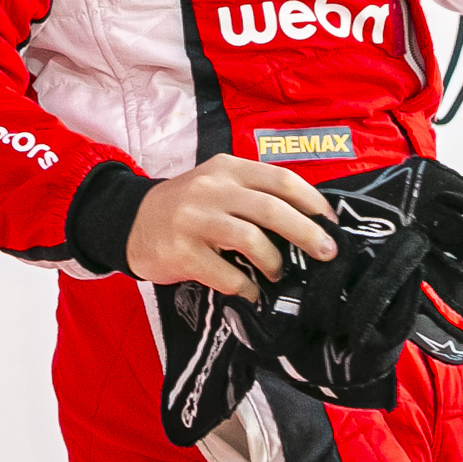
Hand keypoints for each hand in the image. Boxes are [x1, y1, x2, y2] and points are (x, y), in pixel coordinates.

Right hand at [127, 156, 339, 300]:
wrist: (132, 221)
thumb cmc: (188, 208)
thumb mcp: (219, 187)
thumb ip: (255, 196)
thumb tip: (310, 225)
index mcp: (227, 169)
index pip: (280, 180)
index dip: (313, 203)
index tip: (330, 224)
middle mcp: (210, 190)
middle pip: (271, 208)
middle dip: (306, 233)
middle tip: (326, 254)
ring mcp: (193, 220)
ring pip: (250, 239)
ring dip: (274, 262)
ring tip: (278, 274)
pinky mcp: (181, 252)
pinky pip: (226, 274)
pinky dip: (246, 287)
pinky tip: (250, 292)